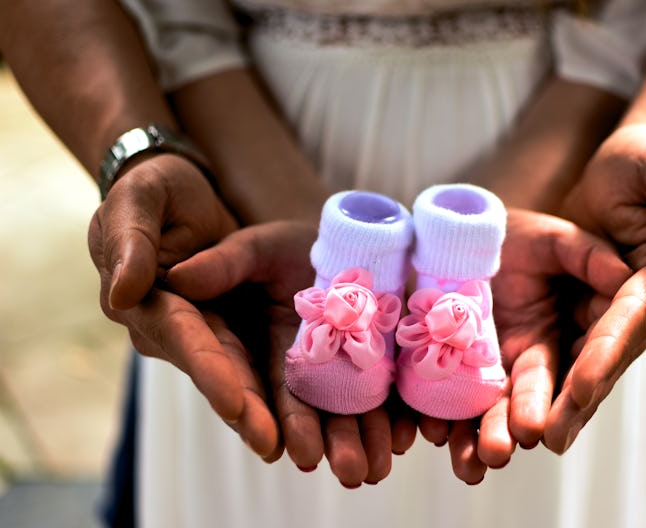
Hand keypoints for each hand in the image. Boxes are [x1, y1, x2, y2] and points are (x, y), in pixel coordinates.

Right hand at [87, 154, 285, 455]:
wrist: (189, 193)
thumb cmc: (158, 191)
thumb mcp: (142, 199)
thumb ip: (130, 240)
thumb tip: (125, 292)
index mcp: (151, 304)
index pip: (183, 340)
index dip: (209, 371)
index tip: (235, 402)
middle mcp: (182, 331)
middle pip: (219, 374)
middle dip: (248, 412)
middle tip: (276, 446)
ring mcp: (216, 337)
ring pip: (248, 381)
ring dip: (277, 417)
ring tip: (309, 451)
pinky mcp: (246, 334)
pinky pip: (271, 368)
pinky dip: (295, 395)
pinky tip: (323, 421)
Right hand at [165, 222, 418, 486]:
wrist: (339, 238)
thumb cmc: (284, 244)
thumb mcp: (252, 246)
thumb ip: (221, 264)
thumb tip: (178, 279)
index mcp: (235, 338)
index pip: (230, 373)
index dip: (239, 402)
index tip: (259, 434)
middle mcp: (276, 362)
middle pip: (285, 404)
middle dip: (302, 433)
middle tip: (311, 459)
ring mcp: (319, 366)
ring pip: (330, 407)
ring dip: (349, 436)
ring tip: (368, 468)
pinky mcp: (361, 359)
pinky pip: (373, 393)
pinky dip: (390, 415)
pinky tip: (405, 435)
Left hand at [416, 208, 633, 480]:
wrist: (468, 232)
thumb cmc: (526, 231)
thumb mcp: (558, 235)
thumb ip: (589, 254)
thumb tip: (624, 274)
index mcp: (590, 322)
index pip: (597, 355)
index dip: (587, 380)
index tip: (572, 402)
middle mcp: (553, 350)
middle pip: (548, 389)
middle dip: (531, 417)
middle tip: (517, 442)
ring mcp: (511, 360)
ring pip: (506, 402)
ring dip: (491, 431)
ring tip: (478, 461)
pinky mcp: (471, 364)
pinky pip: (462, 394)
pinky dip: (448, 416)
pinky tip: (432, 432)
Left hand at [540, 123, 645, 452]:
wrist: (622, 168)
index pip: (631, 322)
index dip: (607, 354)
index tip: (582, 387)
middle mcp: (632, 308)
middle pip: (600, 358)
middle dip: (574, 399)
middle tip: (545, 438)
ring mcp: (601, 315)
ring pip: (574, 366)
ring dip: (548, 403)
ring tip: (515, 440)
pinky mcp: (572, 312)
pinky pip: (551, 349)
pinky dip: (530, 380)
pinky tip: (501, 409)